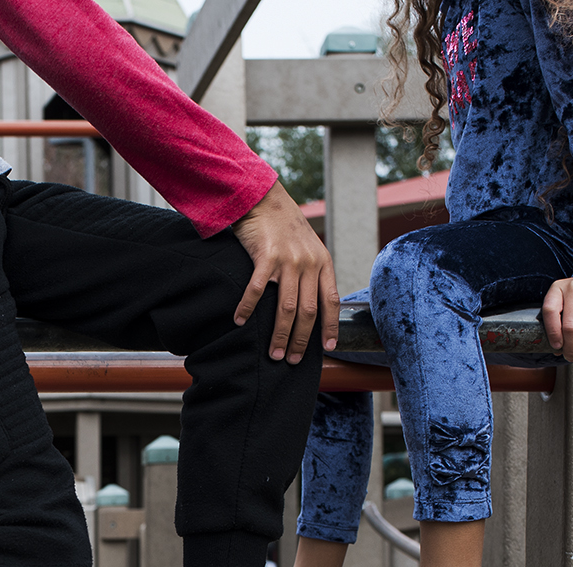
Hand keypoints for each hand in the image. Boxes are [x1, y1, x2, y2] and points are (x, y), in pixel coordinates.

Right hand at [231, 181, 338, 363]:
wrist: (264, 199)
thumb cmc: (284, 227)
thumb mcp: (309, 248)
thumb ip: (313, 273)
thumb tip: (312, 306)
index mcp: (323, 263)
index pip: (331, 301)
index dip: (330, 327)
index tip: (328, 348)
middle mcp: (309, 263)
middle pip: (308, 311)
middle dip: (300, 340)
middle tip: (291, 360)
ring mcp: (288, 260)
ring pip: (287, 307)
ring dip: (280, 334)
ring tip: (273, 353)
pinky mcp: (266, 256)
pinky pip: (257, 290)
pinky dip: (248, 308)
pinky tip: (241, 321)